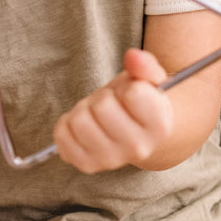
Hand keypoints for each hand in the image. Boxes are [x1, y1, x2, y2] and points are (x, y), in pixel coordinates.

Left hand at [53, 48, 172, 173]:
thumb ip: (144, 65)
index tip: (130, 93)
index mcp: (159, 125)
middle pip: (102, 106)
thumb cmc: (142, 101)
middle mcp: (138, 148)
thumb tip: (133, 56)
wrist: (139, 135)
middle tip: (112, 103)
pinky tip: (85, 124)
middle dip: (104, 97)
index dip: (127, 85)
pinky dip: (67, 124)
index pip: (133, 94)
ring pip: (79, 121)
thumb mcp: (149, 79)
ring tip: (98, 113)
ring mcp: (111, 160)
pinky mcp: (87, 164)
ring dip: (85, 109)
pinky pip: (61, 136)